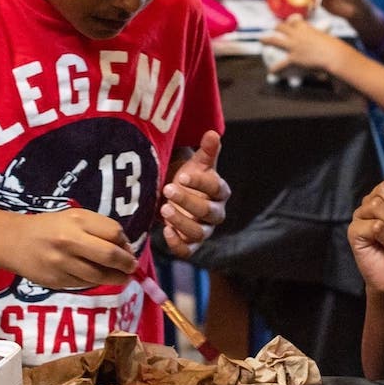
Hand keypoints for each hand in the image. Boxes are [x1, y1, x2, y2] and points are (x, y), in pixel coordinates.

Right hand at [11, 207, 136, 288]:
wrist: (14, 241)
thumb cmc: (51, 227)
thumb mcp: (75, 218)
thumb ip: (100, 230)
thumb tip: (126, 250)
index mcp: (77, 220)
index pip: (114, 233)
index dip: (125, 243)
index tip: (127, 249)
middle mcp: (70, 241)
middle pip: (110, 256)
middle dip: (127, 264)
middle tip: (132, 268)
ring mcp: (62, 263)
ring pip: (100, 275)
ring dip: (116, 278)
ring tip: (121, 277)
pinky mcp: (57, 280)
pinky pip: (85, 284)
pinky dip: (95, 282)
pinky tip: (96, 277)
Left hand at [160, 130, 229, 258]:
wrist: (175, 193)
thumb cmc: (188, 177)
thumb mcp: (196, 163)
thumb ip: (206, 151)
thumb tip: (212, 133)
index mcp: (220, 192)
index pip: (216, 188)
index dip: (201, 183)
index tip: (182, 175)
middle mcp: (216, 213)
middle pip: (208, 212)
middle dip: (187, 201)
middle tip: (168, 189)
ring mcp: (204, 230)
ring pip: (198, 233)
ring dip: (181, 222)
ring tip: (163, 208)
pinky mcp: (191, 244)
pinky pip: (188, 251)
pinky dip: (177, 244)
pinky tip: (165, 231)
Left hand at [260, 16, 340, 72]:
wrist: (332, 54)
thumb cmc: (334, 48)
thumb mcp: (327, 39)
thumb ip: (323, 41)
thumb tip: (326, 43)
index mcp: (306, 28)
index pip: (295, 21)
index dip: (291, 21)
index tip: (290, 21)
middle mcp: (297, 34)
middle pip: (282, 26)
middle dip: (276, 27)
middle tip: (273, 28)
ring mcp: (293, 45)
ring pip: (275, 39)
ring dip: (266, 39)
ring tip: (261, 40)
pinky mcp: (293, 57)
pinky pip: (281, 63)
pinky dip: (275, 68)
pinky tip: (271, 71)